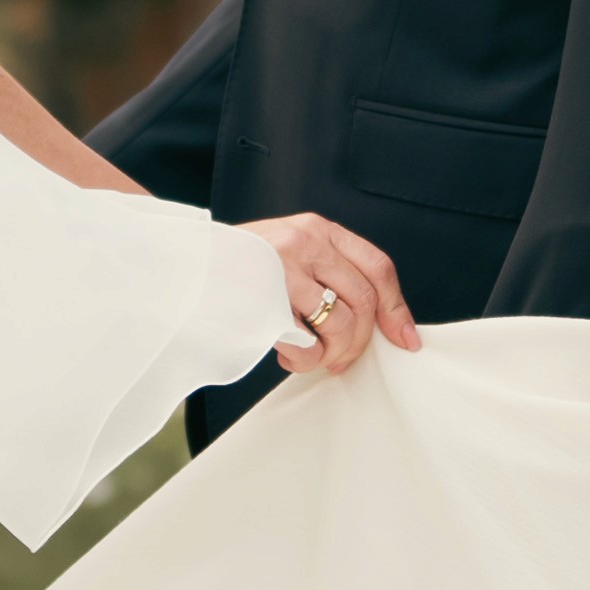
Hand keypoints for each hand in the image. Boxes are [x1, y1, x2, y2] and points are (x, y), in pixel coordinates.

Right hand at [246, 213, 419, 375]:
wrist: (183, 268)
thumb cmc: (239, 267)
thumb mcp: (288, 251)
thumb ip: (328, 271)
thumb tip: (375, 321)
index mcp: (319, 230)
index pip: (377, 267)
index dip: (397, 308)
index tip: (405, 339)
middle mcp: (306, 243)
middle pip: (365, 302)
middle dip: (361, 342)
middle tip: (341, 360)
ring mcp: (285, 269)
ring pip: (341, 325)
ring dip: (332, 354)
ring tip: (311, 357)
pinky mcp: (265, 300)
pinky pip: (308, 344)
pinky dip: (303, 360)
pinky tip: (285, 354)